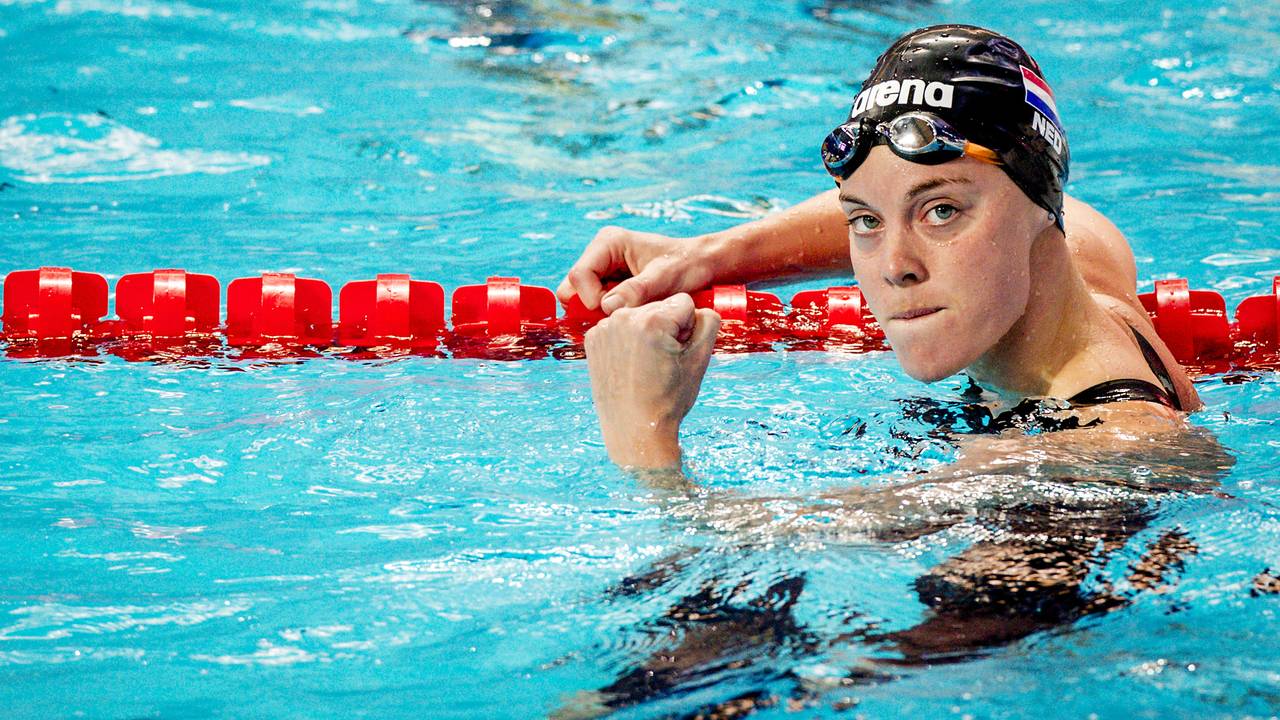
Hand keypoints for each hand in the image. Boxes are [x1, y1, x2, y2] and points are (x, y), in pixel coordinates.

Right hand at [557, 226, 713, 314]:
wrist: (702, 266)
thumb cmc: (688, 265)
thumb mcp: (666, 278)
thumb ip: (638, 290)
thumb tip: (607, 307)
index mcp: (608, 243)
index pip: (579, 275)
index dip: (590, 298)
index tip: (614, 312)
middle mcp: (600, 255)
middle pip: (572, 288)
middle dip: (591, 307)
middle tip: (621, 315)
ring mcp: (603, 272)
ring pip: (581, 301)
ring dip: (600, 313)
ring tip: (630, 314)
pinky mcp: (609, 288)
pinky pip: (594, 307)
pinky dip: (609, 316)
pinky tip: (631, 316)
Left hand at [584, 293, 720, 467]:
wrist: (633, 430)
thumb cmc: (668, 399)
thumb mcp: (700, 359)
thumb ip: (708, 322)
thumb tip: (697, 308)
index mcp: (652, 320)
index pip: (684, 302)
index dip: (688, 328)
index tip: (678, 353)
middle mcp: (623, 317)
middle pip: (660, 306)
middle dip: (666, 328)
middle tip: (662, 362)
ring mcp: (604, 328)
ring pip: (640, 315)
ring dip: (647, 332)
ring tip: (646, 364)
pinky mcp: (593, 338)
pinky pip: (620, 326)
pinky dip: (627, 339)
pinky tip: (630, 364)